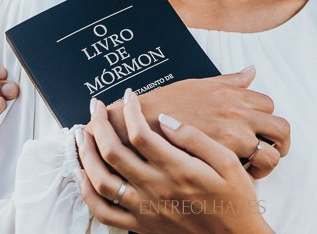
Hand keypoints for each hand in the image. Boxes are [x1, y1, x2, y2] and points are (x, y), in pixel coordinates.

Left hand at [78, 89, 272, 233]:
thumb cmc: (234, 200)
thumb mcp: (227, 162)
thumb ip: (195, 138)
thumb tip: (165, 119)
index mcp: (178, 169)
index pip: (141, 133)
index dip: (130, 110)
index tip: (130, 96)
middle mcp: (157, 189)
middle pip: (113, 152)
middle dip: (99, 124)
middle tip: (95, 107)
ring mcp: (145, 209)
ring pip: (101, 180)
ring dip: (86, 155)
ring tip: (82, 135)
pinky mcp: (141, 225)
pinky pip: (104, 212)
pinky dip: (88, 193)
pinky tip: (83, 175)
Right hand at [104, 67, 289, 178]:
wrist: (138, 123)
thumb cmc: (165, 104)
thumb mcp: (199, 84)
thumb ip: (230, 81)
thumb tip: (251, 71)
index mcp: (233, 95)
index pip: (269, 105)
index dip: (265, 120)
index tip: (256, 130)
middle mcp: (239, 114)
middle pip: (281, 129)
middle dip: (280, 144)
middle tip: (267, 153)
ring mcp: (233, 137)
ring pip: (272, 156)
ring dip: (267, 164)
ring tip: (252, 170)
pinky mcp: (222, 159)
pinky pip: (250, 172)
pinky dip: (248, 177)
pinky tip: (233, 177)